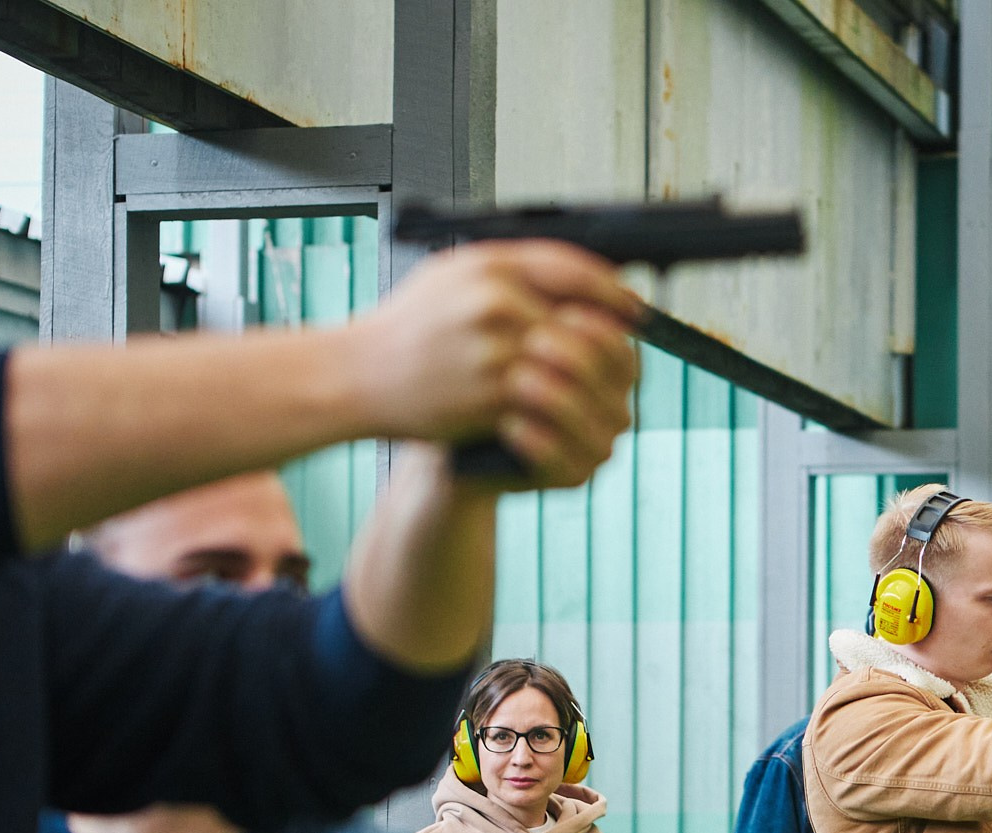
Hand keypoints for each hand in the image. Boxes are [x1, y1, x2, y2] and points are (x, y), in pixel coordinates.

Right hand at [347, 241, 642, 485]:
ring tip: (606, 386)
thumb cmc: (406, 328)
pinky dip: (563, 406)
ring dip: (595, 379)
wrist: (358, 376)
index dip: (613, 289)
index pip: (574, 269)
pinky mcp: (489, 395)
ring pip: (571, 364)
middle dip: (611, 341)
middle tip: (628, 355)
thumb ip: (511, 271)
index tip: (633, 306)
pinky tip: (573, 409)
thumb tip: (575, 278)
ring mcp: (493, 351)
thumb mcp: (451, 276)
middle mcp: (493, 302)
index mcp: (489, 265)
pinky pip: (547, 400)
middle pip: (582, 320)